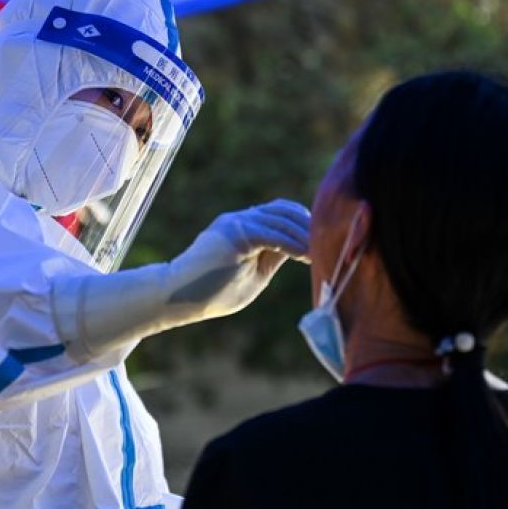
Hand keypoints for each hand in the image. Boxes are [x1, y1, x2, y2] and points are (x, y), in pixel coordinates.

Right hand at [166, 199, 310, 318]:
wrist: (178, 298)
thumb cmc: (213, 292)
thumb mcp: (255, 273)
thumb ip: (274, 256)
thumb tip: (301, 247)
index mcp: (245, 226)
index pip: (282, 213)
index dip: (304, 225)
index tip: (323, 244)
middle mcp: (240, 218)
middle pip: (285, 210)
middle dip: (309, 227)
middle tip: (329, 246)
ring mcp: (235, 223)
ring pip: (281, 219)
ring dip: (305, 237)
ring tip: (321, 255)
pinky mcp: (233, 233)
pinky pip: (271, 233)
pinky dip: (292, 243)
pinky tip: (306, 256)